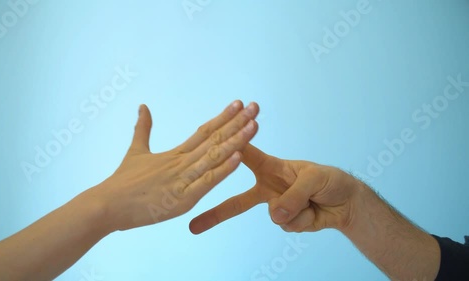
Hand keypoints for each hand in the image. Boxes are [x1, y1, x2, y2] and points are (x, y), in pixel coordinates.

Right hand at [90, 101, 258, 231]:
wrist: (106, 205)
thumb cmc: (121, 182)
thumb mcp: (135, 151)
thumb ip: (143, 129)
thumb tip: (143, 106)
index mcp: (174, 154)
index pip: (204, 131)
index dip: (223, 117)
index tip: (239, 103)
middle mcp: (181, 163)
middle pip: (214, 140)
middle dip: (237, 123)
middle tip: (256, 106)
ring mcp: (182, 180)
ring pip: (214, 157)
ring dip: (236, 141)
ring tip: (254, 125)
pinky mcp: (181, 199)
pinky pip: (206, 182)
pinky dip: (223, 170)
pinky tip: (238, 156)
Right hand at [189, 144, 362, 233]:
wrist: (346, 203)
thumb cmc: (328, 180)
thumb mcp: (313, 179)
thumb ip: (292, 195)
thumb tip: (276, 215)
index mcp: (271, 168)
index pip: (245, 156)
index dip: (228, 150)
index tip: (209, 147)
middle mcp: (268, 188)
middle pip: (237, 201)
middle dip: (215, 214)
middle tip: (193, 226)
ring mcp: (277, 206)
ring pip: (276, 216)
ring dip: (297, 211)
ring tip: (312, 200)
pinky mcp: (287, 222)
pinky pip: (289, 226)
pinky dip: (305, 220)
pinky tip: (313, 212)